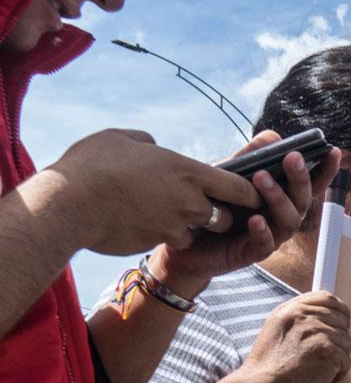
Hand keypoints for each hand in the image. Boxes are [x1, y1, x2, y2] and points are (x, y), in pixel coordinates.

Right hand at [43, 129, 262, 256]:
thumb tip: (154, 145)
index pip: (238, 187)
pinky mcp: (158, 243)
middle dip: (218, 214)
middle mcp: (190, 201)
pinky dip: (165, 235)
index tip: (249, 192)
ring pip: (197, 231)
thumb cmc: (93, 164)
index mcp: (187, 171)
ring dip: (188, 225)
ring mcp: (176, 226)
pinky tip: (144, 222)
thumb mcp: (122, 139)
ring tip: (161, 210)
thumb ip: (148, 143)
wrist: (69, 203)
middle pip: (224, 216)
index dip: (247, 191)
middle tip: (197, 203)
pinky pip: (173, 241)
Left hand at [149, 133, 341, 293]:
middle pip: (303, 200)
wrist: (187, 243)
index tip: (332, 151)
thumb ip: (252, 157)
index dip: (325, 170)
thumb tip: (273, 136)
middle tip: (293, 157)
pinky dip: (263, 232)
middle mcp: (282, 217)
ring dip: (278, 198)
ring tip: (261, 178)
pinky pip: (265, 245)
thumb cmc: (214, 206)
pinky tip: (255, 219)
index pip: (310, 184)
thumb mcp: (230, 175)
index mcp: (282, 198)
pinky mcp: (251, 254)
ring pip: (288, 221)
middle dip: (301, 178)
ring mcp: (270, 237)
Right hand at [238, 292, 350, 382]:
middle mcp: (305, 317)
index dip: (339, 311)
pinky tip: (320, 377)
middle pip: (342, 321)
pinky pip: (346, 361)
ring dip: (337, 359)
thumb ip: (299, 316)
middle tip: (321, 355)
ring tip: (316, 368)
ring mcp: (318, 333)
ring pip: (346, 342)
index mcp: (292, 309)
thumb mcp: (276, 327)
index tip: (341, 323)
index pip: (327, 298)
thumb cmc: (270, 363)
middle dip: (337, 340)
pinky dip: (337, 373)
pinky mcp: (328, 351)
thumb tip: (325, 313)